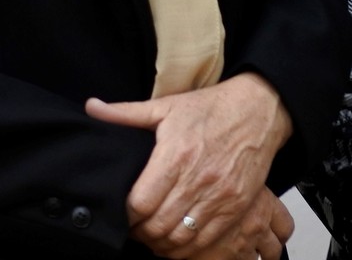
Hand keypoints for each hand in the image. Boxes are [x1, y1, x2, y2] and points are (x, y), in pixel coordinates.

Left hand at [87, 73, 293, 258]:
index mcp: (175, 155)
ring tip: (153, 235)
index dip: (125, 215)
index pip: (140, 204)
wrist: (260, 110)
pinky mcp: (237, 206)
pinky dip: (186, 248)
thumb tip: (91, 107)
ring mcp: (220, 196)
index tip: (122, 213)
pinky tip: (177, 240)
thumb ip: (126, 113)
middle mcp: (198, 179)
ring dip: (161, 244)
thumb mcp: (166, 106)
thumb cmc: (210, 108)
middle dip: (140, 233)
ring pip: (179, 239)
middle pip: (157, 226)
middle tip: (135, 227)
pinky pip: (205, 241)